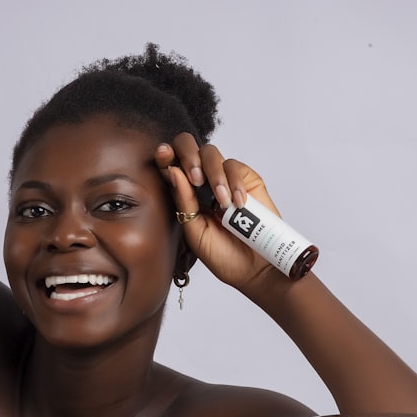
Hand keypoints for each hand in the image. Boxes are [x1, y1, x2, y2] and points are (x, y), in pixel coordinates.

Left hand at [154, 134, 287, 289]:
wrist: (253, 268)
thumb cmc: (222, 255)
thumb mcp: (195, 231)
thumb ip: (184, 201)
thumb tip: (173, 171)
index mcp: (183, 195)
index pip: (170, 167)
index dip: (165, 157)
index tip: (163, 155)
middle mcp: (202, 183)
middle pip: (188, 149)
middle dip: (187, 155)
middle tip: (195, 179)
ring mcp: (224, 179)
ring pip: (211, 154)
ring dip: (214, 175)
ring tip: (222, 202)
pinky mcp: (246, 180)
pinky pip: (234, 166)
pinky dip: (235, 182)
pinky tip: (238, 203)